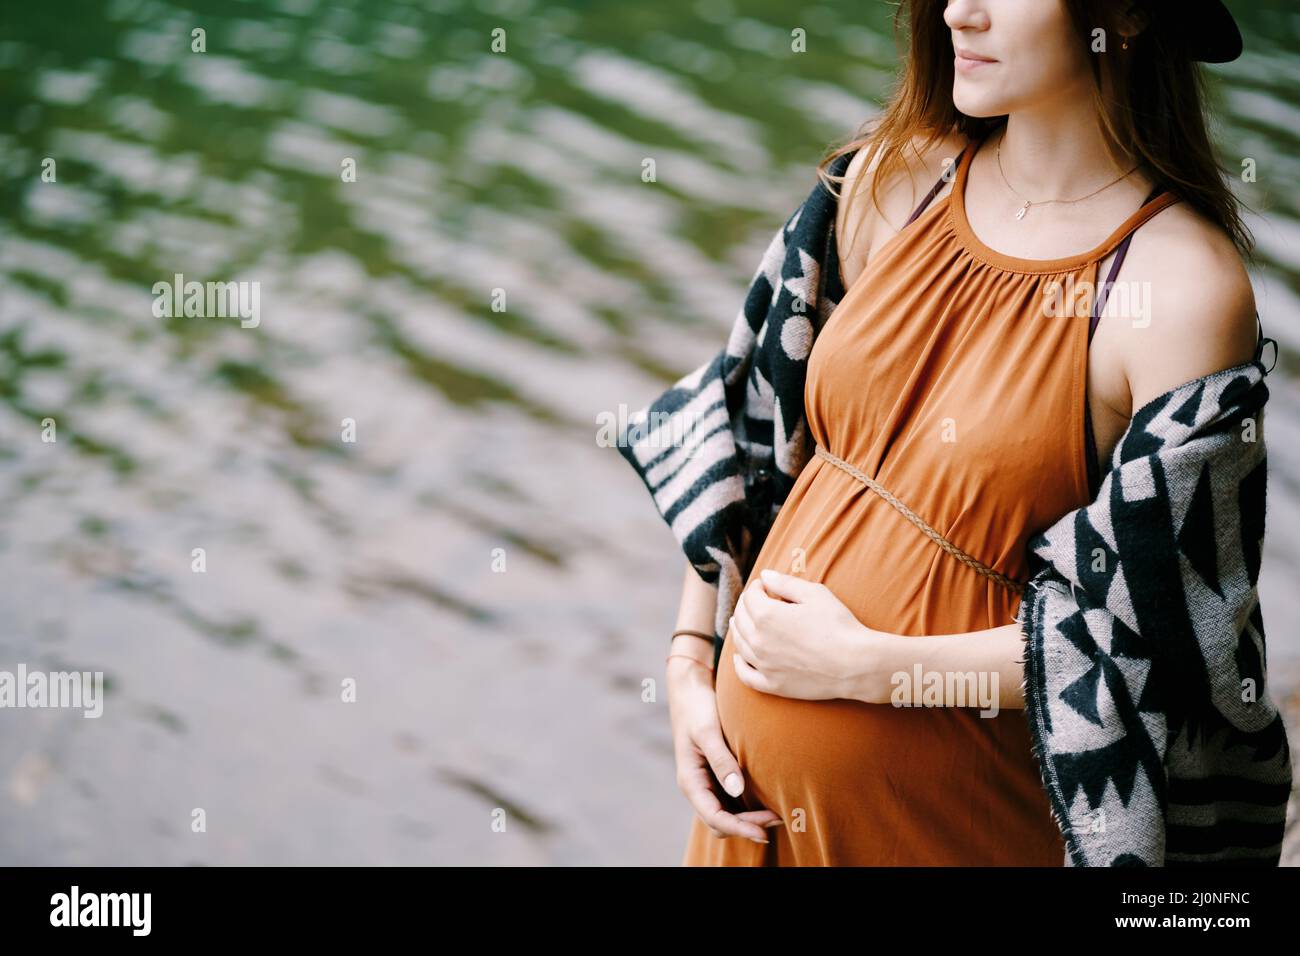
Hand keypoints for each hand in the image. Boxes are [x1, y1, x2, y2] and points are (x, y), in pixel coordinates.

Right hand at [665, 654, 783, 842]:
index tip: (764, 832)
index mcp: (690, 780)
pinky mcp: (716, 774)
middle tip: (778, 818)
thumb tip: (736, 790)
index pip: (713, 817)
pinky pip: (731, 801)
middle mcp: (697, 786)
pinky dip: (747, 807)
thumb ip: (721, 760)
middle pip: (720, 822)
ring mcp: (706, 782)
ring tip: (777, 814)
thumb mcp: (708, 731)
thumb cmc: (697, 707)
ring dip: (748, 820)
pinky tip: (768, 800)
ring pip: (726, 815)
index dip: (739, 828)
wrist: (690, 688)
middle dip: (747, 826)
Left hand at [728, 568, 892, 701]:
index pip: (750, 596)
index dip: (757, 587)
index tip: (765, 585)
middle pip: (741, 618)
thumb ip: (785, 583)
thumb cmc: (839, 625)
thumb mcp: (815, 594)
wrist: (856, 664)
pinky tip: (740, 657)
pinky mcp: (773, 685)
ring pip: (740, 644)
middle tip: (756, 600)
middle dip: (746, 605)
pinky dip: (739, 664)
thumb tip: (764, 575)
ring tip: (744, 622)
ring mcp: (764, 665)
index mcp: (767, 616)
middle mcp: (759, 641)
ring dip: (739, 629)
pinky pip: (745, 675)